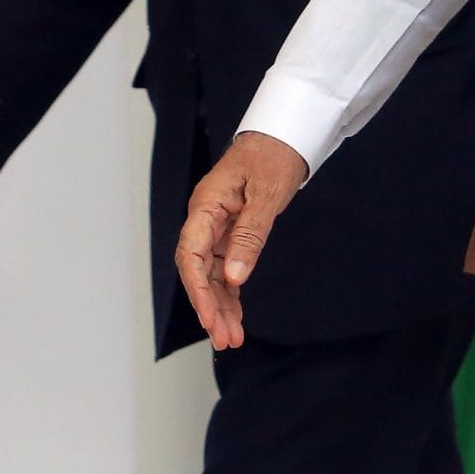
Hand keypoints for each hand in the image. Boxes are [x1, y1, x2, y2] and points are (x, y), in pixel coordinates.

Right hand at [176, 132, 308, 350]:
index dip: (198, 291)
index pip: (190, 255)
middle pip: (198, 271)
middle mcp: (206, 218)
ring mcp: (217, 225)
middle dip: (210, 307)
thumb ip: (250, 236)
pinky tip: (235, 314)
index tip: (210, 319)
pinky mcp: (231, 230)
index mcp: (205, 205)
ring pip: (211, 274)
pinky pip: (225, 267)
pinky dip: (231, 291)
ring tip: (232, 337)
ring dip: (220, 306)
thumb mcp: (266, 195)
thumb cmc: (273, 155)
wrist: (284, 134)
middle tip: (225, 339)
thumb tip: (234, 277)